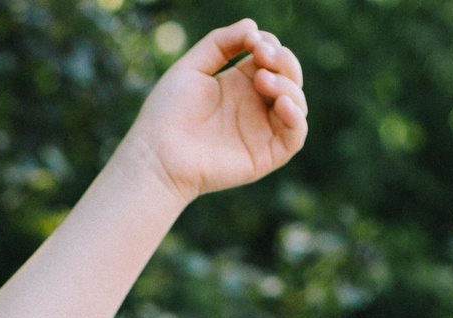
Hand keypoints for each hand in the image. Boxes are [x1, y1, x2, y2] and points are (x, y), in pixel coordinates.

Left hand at [121, 19, 308, 202]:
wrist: (156, 155)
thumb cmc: (167, 113)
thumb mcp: (191, 67)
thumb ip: (220, 43)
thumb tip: (253, 26)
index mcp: (239, 84)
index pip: (272, 59)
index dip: (270, 45)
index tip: (253, 40)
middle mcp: (254, 106)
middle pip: (289, 77)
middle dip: (283, 60)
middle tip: (263, 55)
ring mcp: (261, 131)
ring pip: (296, 103)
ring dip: (287, 85)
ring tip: (263, 79)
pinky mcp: (265, 156)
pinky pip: (295, 136)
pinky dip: (296, 117)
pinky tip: (282, 103)